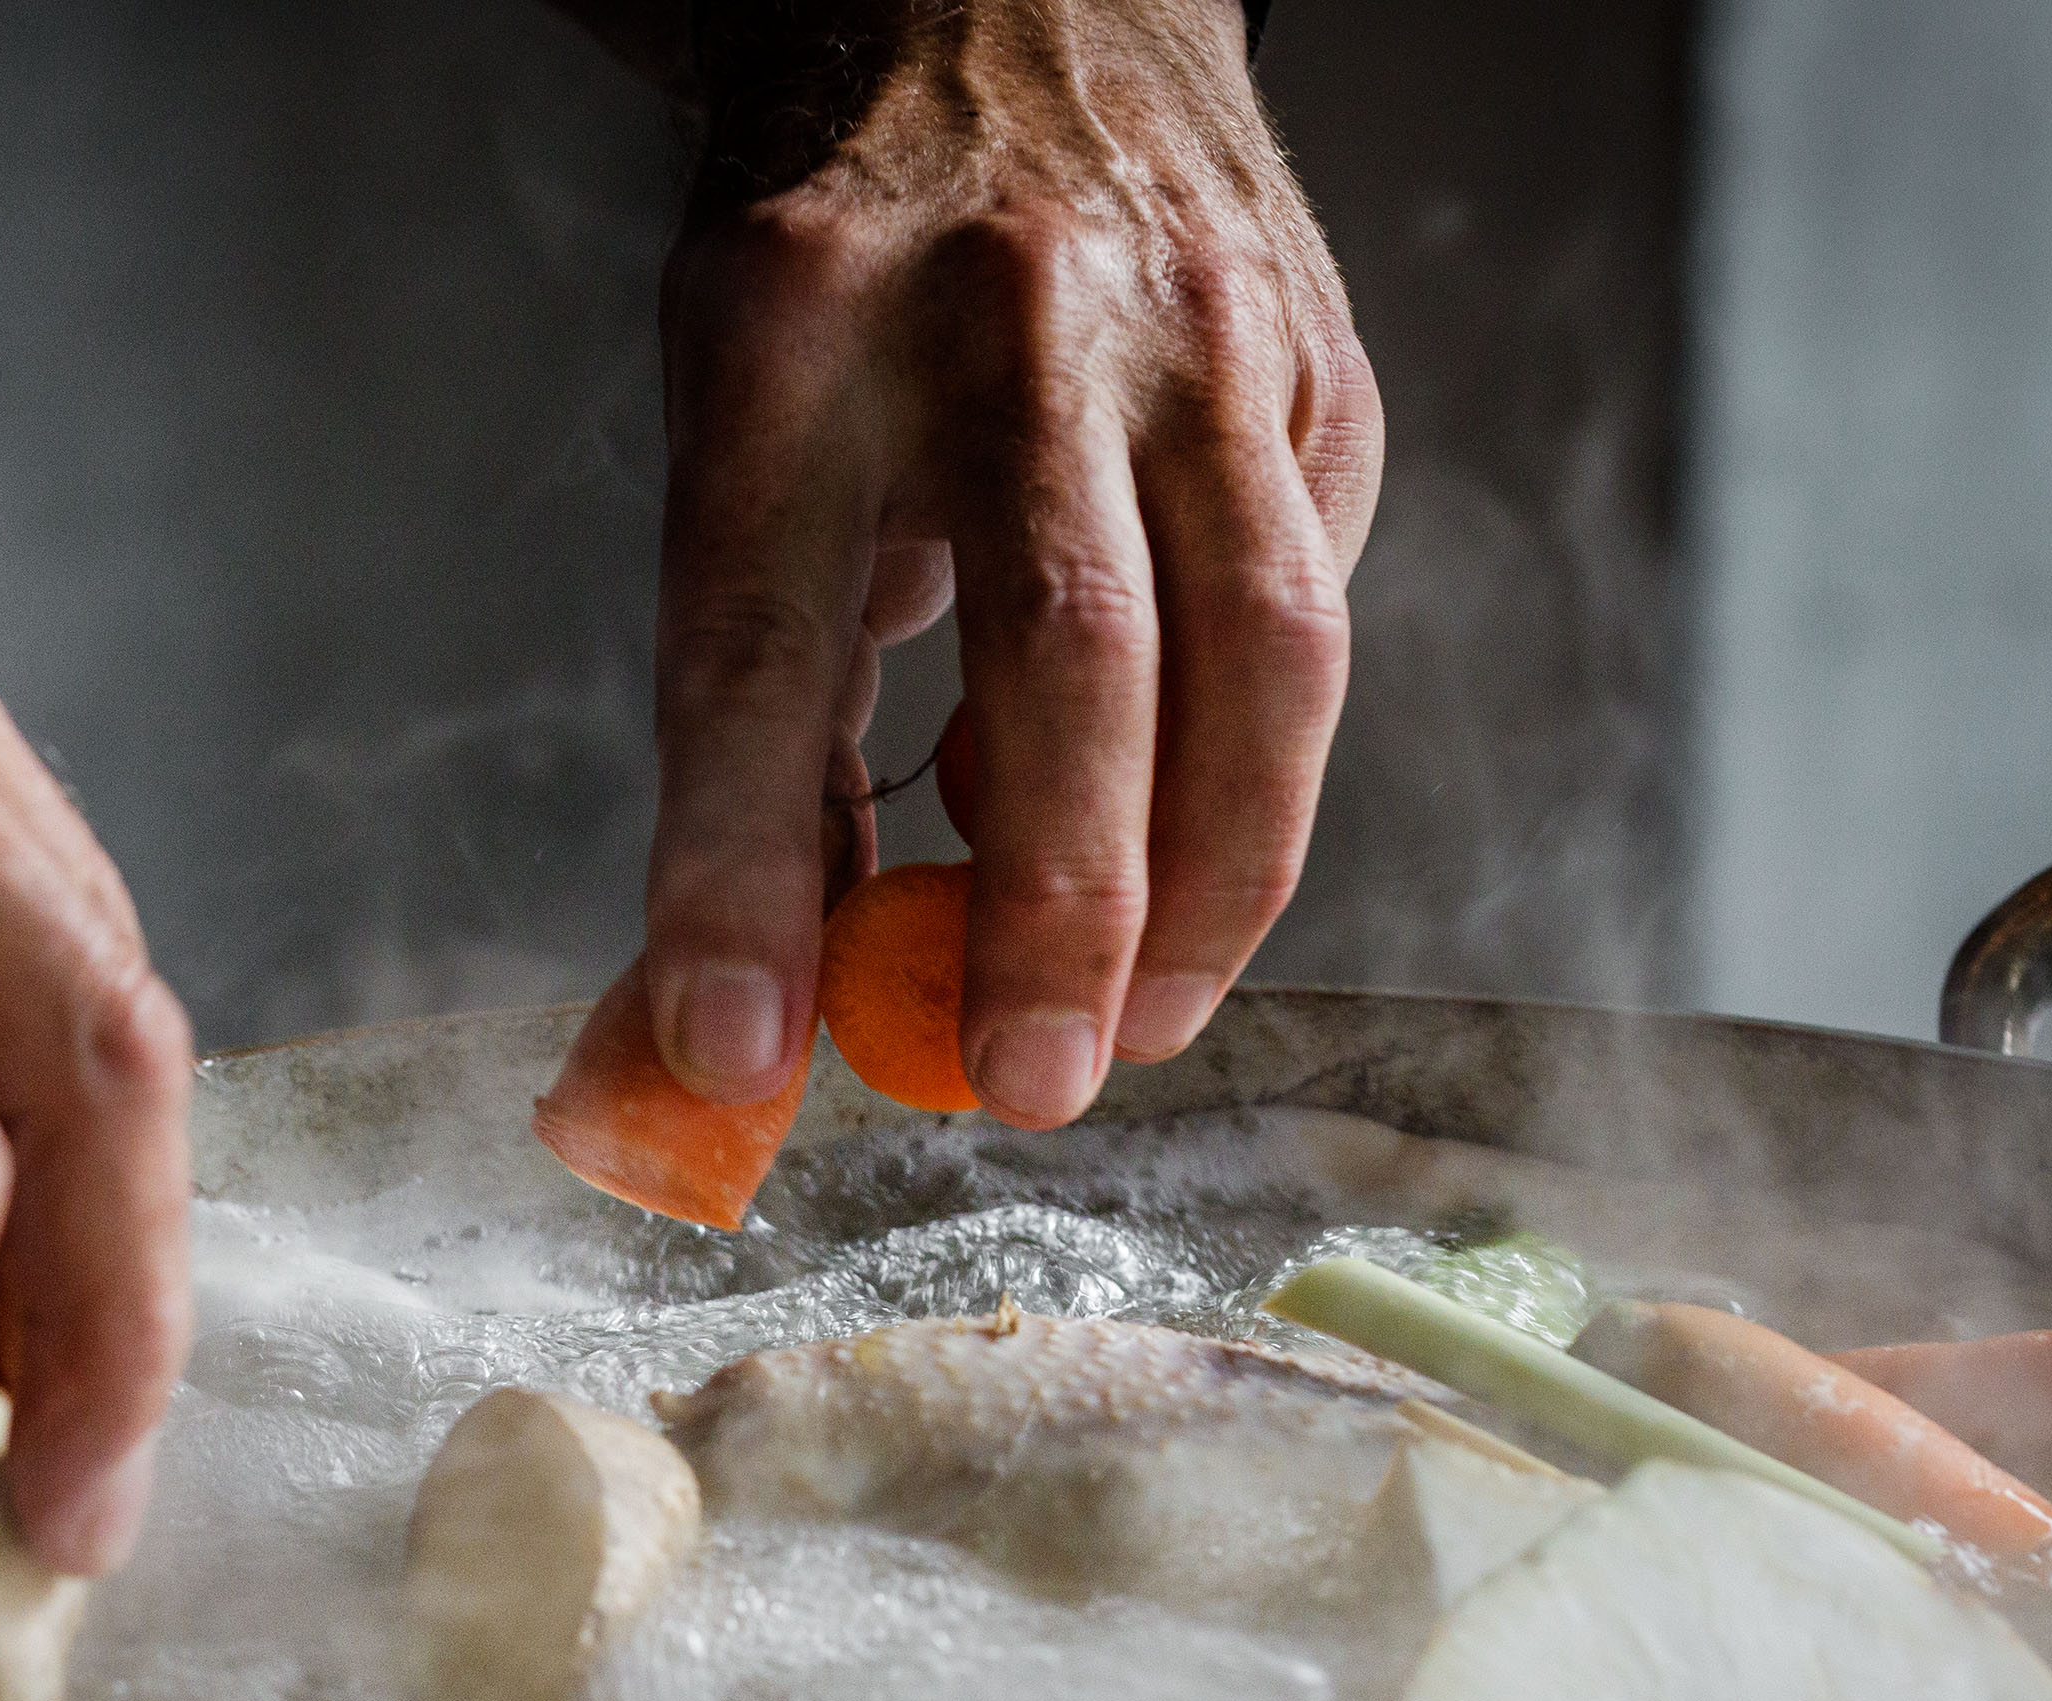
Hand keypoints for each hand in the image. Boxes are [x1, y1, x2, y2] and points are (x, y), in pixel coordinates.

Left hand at [640, 0, 1379, 1127]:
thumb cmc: (837, 268)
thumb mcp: (738, 436)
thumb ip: (776, 704)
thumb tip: (791, 989)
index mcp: (794, 328)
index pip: (760, 646)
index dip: (742, 872)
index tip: (734, 1049)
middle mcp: (1009, 309)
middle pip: (1070, 648)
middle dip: (1057, 904)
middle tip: (1025, 1081)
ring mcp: (1197, 323)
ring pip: (1261, 645)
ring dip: (1214, 877)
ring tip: (1138, 1020)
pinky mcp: (1316, 360)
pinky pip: (1316, 602)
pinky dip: (1259, 762)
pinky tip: (1189, 826)